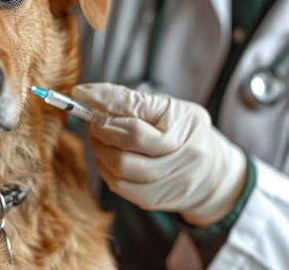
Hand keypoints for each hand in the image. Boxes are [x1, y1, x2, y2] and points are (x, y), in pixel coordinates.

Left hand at [72, 83, 246, 226]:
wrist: (212, 172)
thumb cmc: (182, 132)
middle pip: (129, 143)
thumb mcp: (165, 107)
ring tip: (98, 137)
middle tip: (92, 118)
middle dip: (101, 129)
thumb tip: (87, 94)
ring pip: (121, 170)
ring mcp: (173, 182)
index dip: (104, 102)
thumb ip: (129, 100)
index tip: (82, 94)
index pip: (137, 112)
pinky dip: (105, 170)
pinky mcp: (157, 201)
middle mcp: (186, 155)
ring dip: (99, 150)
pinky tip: (106, 157)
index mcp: (187, 123)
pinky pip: (120, 188)